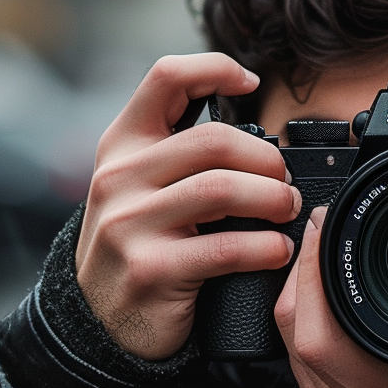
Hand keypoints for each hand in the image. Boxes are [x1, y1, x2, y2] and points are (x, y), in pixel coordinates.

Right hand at [75, 53, 300, 359]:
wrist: (100, 318)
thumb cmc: (138, 242)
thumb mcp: (142, 185)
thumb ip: (181, 153)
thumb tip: (258, 135)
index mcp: (123, 144)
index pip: (166, 78)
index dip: (216, 69)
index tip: (250, 84)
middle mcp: (120, 177)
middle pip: (214, 141)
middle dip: (267, 160)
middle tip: (285, 183)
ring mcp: (130, 223)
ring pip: (223, 190)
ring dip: (272, 200)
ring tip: (287, 212)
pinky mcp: (151, 269)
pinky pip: (226, 248)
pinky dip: (266, 247)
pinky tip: (277, 251)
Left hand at [274, 206, 387, 387]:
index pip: (323, 327)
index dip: (316, 265)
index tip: (332, 218)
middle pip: (295, 326)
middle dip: (305, 265)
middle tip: (327, 222)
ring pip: (290, 343)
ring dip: (302, 292)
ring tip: (325, 249)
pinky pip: (299, 361)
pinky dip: (308, 322)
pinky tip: (330, 299)